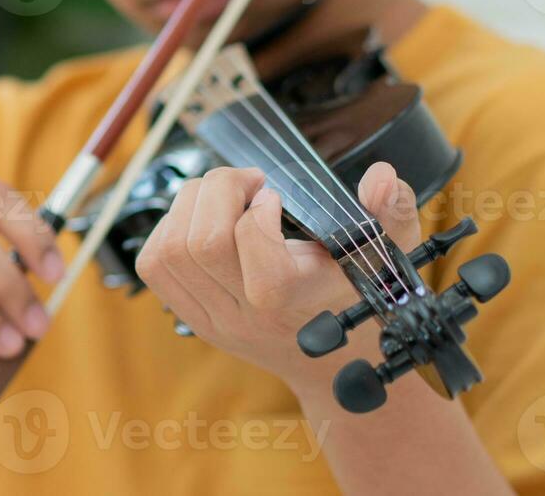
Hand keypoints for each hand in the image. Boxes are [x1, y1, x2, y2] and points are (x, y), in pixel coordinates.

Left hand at [133, 161, 421, 385]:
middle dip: (217, 191)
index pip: (258, 260)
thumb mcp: (387, 257)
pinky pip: (153, 265)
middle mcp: (245, 318)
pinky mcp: (189, 315)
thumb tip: (380, 176)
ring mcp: (211, 320)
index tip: (275, 197)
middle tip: (247, 182)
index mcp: (294, 306)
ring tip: (224, 194)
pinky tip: (202, 217)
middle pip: (200, 246)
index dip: (259, 214)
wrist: (333, 367)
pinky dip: (168, 228)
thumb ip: (391, 214)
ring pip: (169, 250)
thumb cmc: (360, 303)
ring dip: (189, 203)